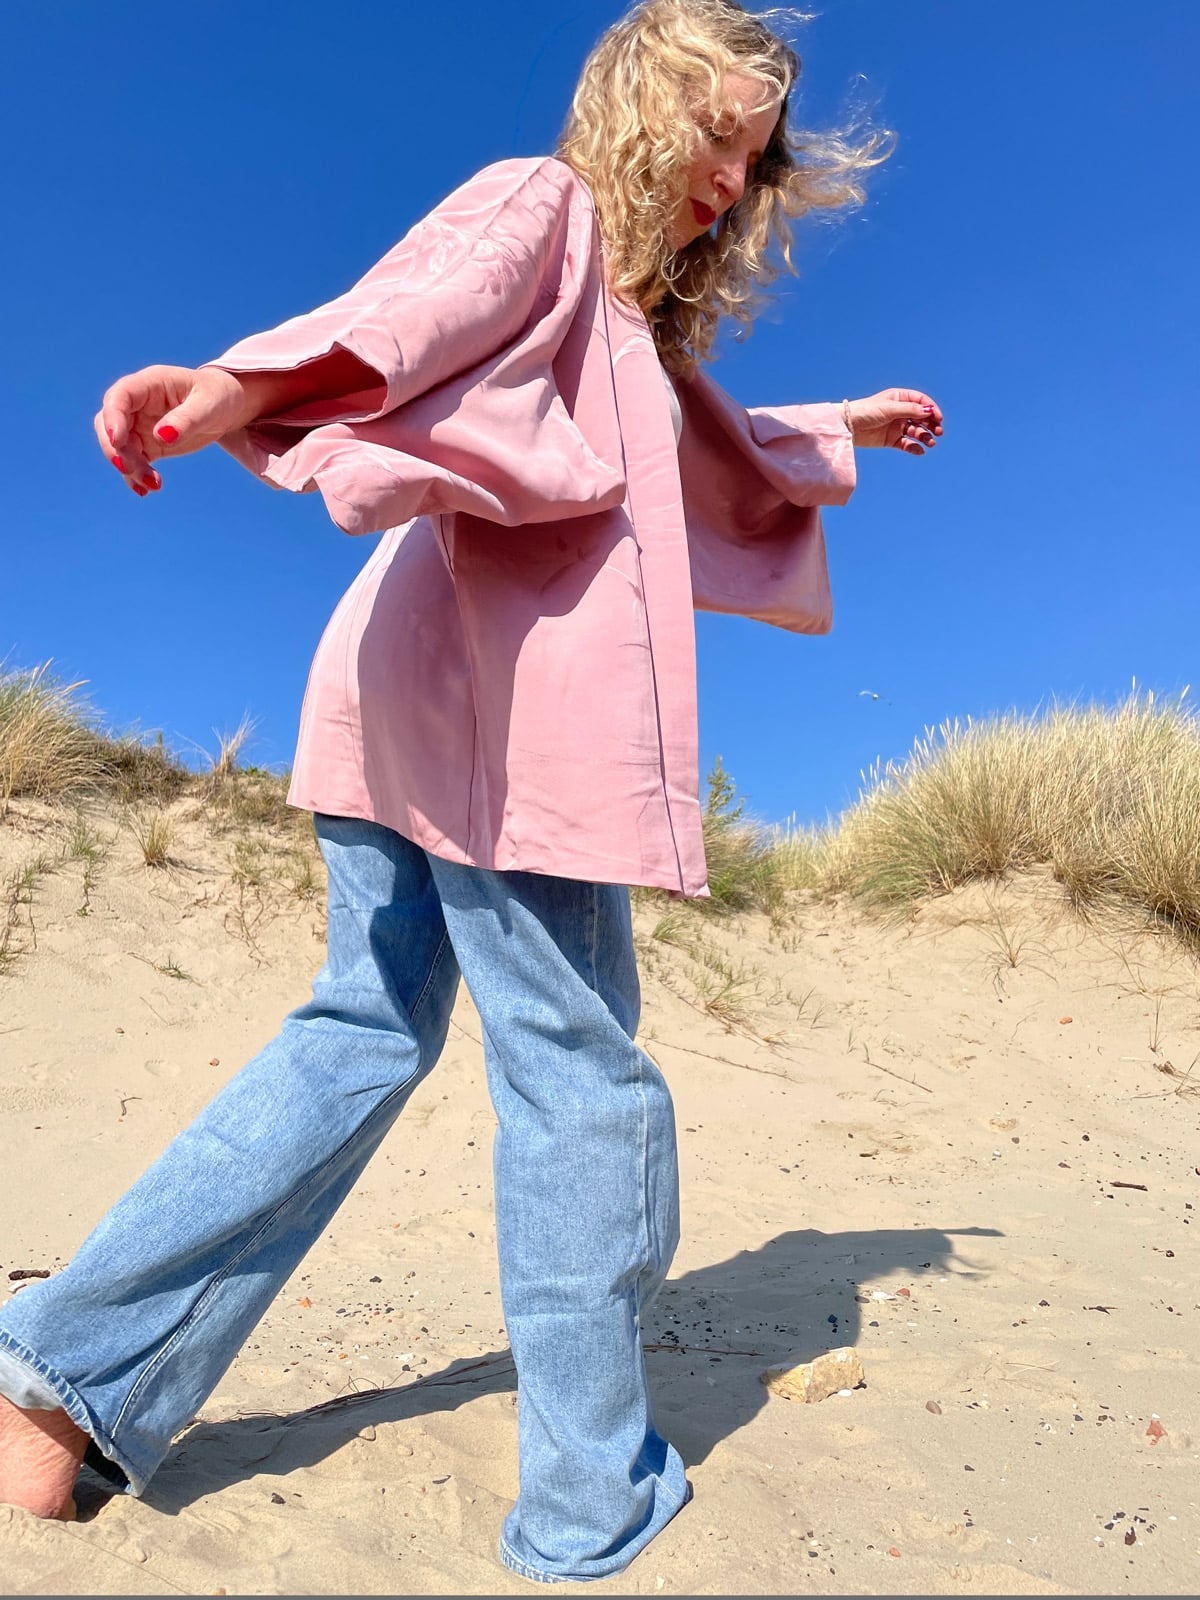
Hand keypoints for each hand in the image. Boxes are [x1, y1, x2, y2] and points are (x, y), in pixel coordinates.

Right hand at [94, 365, 254, 497]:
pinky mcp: (147, 444)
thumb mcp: (208, 406)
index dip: (113, 417)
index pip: (120, 396)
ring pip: (118, 446)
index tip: (118, 440)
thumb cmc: (217, 397)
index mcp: (150, 384)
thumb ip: (186, 420)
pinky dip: (134, 476)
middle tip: (130, 470)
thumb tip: (162, 436)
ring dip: (129, 467)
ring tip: (154, 485)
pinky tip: (145, 491)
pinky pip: (132, 460)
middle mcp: (138, 403)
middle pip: (108, 423)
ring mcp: (139, 424)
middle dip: (115, 448)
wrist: (225, 406)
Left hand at [845, 388, 943, 453]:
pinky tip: (920, 451)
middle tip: (939, 432)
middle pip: (921, 417)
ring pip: (916, 431)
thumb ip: (911, 410)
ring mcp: (896, 426)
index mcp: (899, 398)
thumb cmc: (867, 411)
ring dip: (925, 436)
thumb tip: (930, 411)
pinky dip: (914, 447)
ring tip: (931, 443)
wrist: (847, 426)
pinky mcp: (891, 440)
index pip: (921, 402)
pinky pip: (907, 444)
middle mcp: (900, 411)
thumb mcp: (890, 408)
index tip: (938, 418)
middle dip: (931, 424)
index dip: (931, 409)